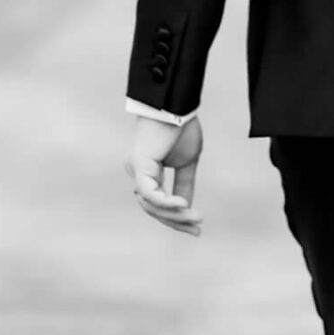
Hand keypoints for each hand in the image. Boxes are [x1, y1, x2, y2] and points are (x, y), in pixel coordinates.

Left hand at [127, 113, 204, 236]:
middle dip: (176, 221)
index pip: (159, 203)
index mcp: (148, 173)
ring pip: (151, 205)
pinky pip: (150, 193)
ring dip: (174, 214)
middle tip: (197, 228)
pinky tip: (182, 205)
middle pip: (154, 209)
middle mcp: (138, 174)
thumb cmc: (181, 128)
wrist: (176, 106)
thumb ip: (184, 184)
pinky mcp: (139, 166)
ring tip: (195, 216)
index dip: (176, 218)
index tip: (197, 228)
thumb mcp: (187, 162)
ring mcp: (136, 171)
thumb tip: (185, 206)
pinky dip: (165, 202)